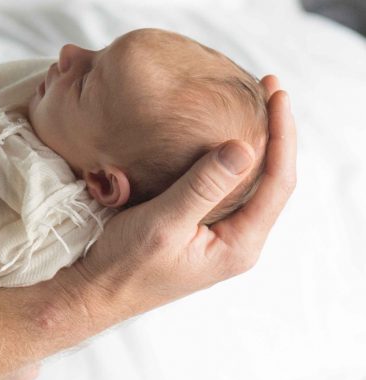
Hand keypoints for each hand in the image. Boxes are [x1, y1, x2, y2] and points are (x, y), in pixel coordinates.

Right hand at [64, 75, 296, 327]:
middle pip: (272, 178)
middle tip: (269, 88)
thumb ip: (202, 187)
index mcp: (239, 243)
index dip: (283, 136)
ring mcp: (219, 233)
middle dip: (276, 132)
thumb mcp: (164, 223)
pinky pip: (225, 185)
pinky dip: (228, 154)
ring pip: (251, 181)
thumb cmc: (126, 264)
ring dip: (255, 141)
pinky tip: (218, 133)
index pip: (278, 182)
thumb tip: (243, 147)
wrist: (96, 290)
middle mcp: (237, 239)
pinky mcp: (199, 225)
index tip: (276, 94)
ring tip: (253, 103)